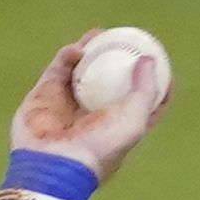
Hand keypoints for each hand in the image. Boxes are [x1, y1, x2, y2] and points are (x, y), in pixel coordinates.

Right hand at [8, 30, 172, 184]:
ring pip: (80, 71)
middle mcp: (91, 114)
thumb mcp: (134, 122)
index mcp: (116, 125)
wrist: (53, 164)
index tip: (155, 59)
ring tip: (98, 35)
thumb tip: (149, 60)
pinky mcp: (44, 96)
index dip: (148, 80)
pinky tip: (77, 49)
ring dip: (89, 52)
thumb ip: (145, 91)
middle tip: (123, 39)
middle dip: (114, 59)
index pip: (137, 99)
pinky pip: (58, 70)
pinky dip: (68, 57)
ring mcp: (66, 104)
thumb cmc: (99, 148)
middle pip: (106, 80)